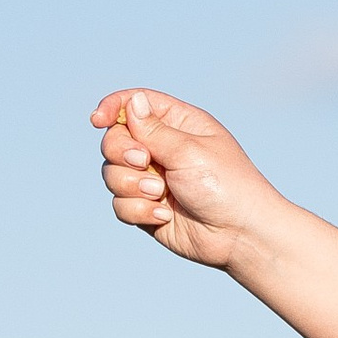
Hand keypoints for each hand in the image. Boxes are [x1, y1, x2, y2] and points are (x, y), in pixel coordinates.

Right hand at [90, 87, 280, 272]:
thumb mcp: (188, 150)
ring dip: (130, 185)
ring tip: (160, 195)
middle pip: (114, 140)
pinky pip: (120, 204)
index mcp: (177, 124)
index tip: (98, 121)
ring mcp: (152, 180)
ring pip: (112, 174)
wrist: (240, 235)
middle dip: (122, 152)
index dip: (112, 108)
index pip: (134, 105)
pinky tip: (164, 217)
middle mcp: (162, 149)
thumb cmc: (226, 186)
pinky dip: (137, 210)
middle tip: (144, 162)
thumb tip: (132, 102)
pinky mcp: (146, 209)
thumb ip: (153, 130)